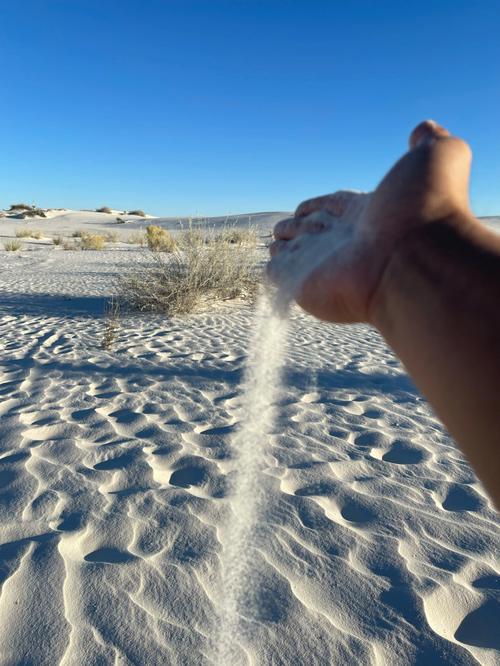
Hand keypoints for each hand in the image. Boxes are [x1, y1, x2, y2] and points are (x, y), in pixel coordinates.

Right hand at [268, 121, 472, 322]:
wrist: (414, 258)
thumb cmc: (426, 209)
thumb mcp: (438, 156)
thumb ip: (430, 141)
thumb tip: (423, 129)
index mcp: (366, 212)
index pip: (334, 206)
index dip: (320, 204)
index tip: (305, 205)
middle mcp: (345, 239)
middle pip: (313, 230)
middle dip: (298, 226)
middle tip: (285, 226)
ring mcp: (323, 264)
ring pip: (295, 252)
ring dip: (284, 246)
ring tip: (275, 241)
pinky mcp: (302, 285)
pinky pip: (280, 276)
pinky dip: (274, 270)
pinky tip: (271, 264)